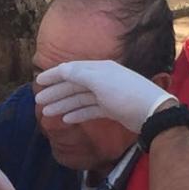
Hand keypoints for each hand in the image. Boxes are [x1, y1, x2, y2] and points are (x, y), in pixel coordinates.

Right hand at [35, 60, 176, 132]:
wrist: (151, 111)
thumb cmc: (125, 94)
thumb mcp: (99, 81)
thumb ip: (79, 74)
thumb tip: (61, 70)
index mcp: (98, 69)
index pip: (71, 70)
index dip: (53, 75)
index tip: (37, 82)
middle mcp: (101, 80)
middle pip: (73, 85)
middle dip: (55, 92)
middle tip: (38, 102)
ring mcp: (106, 95)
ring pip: (79, 99)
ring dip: (63, 105)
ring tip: (48, 113)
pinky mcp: (111, 109)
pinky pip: (89, 110)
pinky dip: (77, 114)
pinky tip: (66, 119)